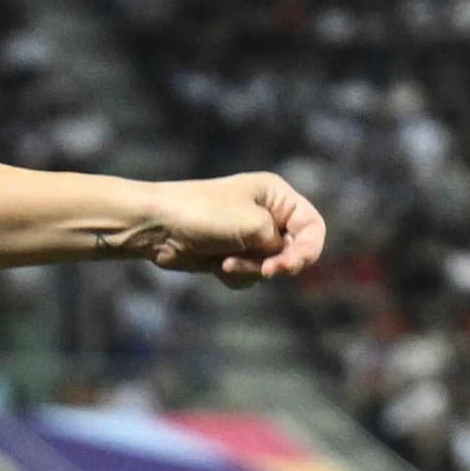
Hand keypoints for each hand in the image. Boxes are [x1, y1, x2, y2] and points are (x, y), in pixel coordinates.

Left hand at [122, 172, 327, 284]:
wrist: (157, 227)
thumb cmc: (202, 214)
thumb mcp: (251, 224)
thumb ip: (279, 243)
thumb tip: (281, 259)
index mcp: (276, 195)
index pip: (312, 225)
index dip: (307, 249)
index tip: (288, 266)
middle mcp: (267, 214)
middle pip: (294, 249)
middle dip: (277, 263)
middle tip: (266, 271)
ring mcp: (249, 236)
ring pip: (271, 266)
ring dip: (251, 269)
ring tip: (226, 262)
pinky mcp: (231, 255)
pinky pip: (249, 275)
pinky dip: (237, 275)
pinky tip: (216, 266)